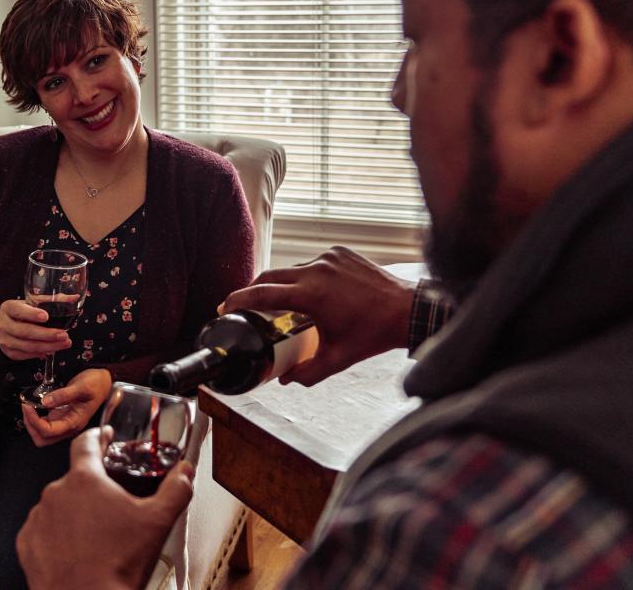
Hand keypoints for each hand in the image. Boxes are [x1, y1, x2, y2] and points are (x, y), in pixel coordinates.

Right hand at [0, 299, 71, 360]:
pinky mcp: (8, 352)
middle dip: (46, 335)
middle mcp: (2, 324)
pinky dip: (40, 353)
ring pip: (27, 346)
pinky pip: (25, 355)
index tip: (46, 317)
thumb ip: (53, 300)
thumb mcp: (35, 303)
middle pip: (25, 332)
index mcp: (8, 307)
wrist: (8, 324)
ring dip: (47, 346)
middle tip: (64, 335)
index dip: (32, 314)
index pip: (19, 311)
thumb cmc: (24, 311)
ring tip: (64, 343)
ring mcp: (4, 339)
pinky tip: (52, 350)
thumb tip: (75, 298)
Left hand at [17, 427, 194, 589]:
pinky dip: (57, 536)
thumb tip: (185, 473)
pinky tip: (77, 550)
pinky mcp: (27, 545)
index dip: (98, 437)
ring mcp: (38, 519)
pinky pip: (43, 530)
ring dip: (74, 513)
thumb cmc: (117, 567)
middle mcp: (56, 494)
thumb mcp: (158, 522)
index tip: (103, 437)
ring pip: (59, 505)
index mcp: (85, 479)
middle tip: (112, 510)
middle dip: (93, 489)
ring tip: (96, 537)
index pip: (86, 442)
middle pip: (76, 479)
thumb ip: (175, 489)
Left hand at [21, 369, 111, 446]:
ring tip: (28, 406)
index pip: (48, 431)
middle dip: (30, 426)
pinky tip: (35, 406)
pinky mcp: (63, 419)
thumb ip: (63, 394)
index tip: (27, 405)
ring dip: (32, 424)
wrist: (104, 383)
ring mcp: (65, 424)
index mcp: (74, 422)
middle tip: (26, 408)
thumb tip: (45, 402)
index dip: (34, 421)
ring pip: (43, 435)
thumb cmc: (96, 384)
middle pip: (43, 439)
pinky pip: (46, 426)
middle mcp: (69, 427)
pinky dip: (36, 419)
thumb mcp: (81, 386)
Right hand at [219, 247, 415, 386]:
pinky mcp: (340, 252)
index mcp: (312, 294)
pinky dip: (305, 276)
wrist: (407, 309)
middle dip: (253, 289)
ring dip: (281, 284)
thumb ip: (307, 372)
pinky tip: (308, 292)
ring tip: (277, 302)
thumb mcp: (338, 358)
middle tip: (242, 305)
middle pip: (271, 276)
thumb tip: (285, 379)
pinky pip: (312, 263)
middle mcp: (317, 269)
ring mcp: (329, 257)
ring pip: (292, 269)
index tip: (226, 306)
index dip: (240, 299)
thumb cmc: (374, 333)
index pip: (263, 293)